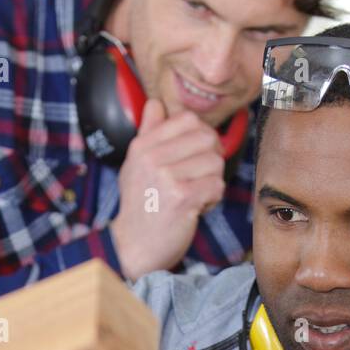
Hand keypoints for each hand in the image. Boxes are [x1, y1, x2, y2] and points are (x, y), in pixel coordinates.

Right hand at [109, 99, 225, 280]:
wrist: (133, 246)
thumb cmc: (140, 205)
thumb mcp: (135, 165)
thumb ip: (148, 133)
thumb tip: (156, 104)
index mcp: (142, 146)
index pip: (187, 119)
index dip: (201, 134)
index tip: (195, 154)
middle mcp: (153, 158)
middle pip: (206, 138)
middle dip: (211, 158)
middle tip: (201, 175)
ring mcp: (167, 178)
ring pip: (215, 162)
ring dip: (212, 180)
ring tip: (197, 193)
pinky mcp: (183, 198)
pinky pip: (217, 185)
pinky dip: (213, 198)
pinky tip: (199, 206)